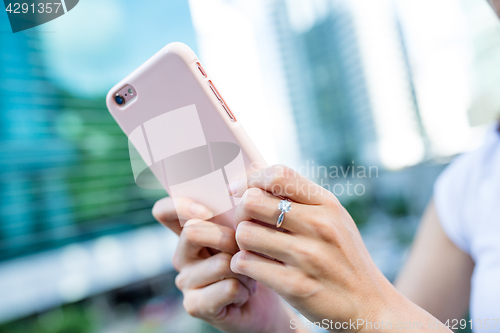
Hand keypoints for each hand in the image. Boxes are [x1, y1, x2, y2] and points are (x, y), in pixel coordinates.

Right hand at [153, 197, 306, 332]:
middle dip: (229, 237)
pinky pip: (227, 287)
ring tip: (250, 273)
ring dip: (245, 267)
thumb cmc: (260, 257)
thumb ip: (244, 202)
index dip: (179, 206)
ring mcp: (186, 280)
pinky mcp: (194, 305)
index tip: (206, 209)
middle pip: (193, 231)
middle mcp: (182, 252)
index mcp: (191, 228)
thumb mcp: (254, 226)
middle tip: (246, 248)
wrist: (268, 300)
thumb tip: (250, 169)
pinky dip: (244, 289)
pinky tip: (245, 292)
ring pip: (220, 262)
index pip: (165, 210)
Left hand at [229, 165, 451, 332]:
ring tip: (253, 249)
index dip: (251, 179)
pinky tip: (254, 268)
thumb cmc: (343, 258)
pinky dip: (242, 265)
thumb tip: (255, 180)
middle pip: (252, 201)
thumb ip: (302, 200)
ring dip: (242, 242)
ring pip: (244, 233)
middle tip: (248, 224)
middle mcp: (319, 225)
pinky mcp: (295, 285)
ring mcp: (307, 256)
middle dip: (242, 213)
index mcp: (327, 205)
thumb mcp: (334, 220)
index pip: (278, 174)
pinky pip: (246, 263)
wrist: (371, 306)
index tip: (239, 190)